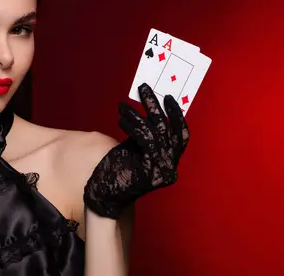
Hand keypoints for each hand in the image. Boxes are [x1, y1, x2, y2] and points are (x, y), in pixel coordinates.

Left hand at [83, 83, 189, 218]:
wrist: (102, 196)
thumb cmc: (116, 171)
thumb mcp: (134, 148)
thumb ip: (145, 133)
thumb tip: (147, 109)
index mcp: (169, 162)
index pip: (181, 136)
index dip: (177, 116)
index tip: (168, 97)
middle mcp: (170, 169)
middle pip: (170, 130)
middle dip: (156, 106)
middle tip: (144, 88)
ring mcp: (162, 173)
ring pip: (157, 133)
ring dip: (138, 115)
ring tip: (122, 106)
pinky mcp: (150, 173)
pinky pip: (147, 141)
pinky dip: (135, 126)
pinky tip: (121, 119)